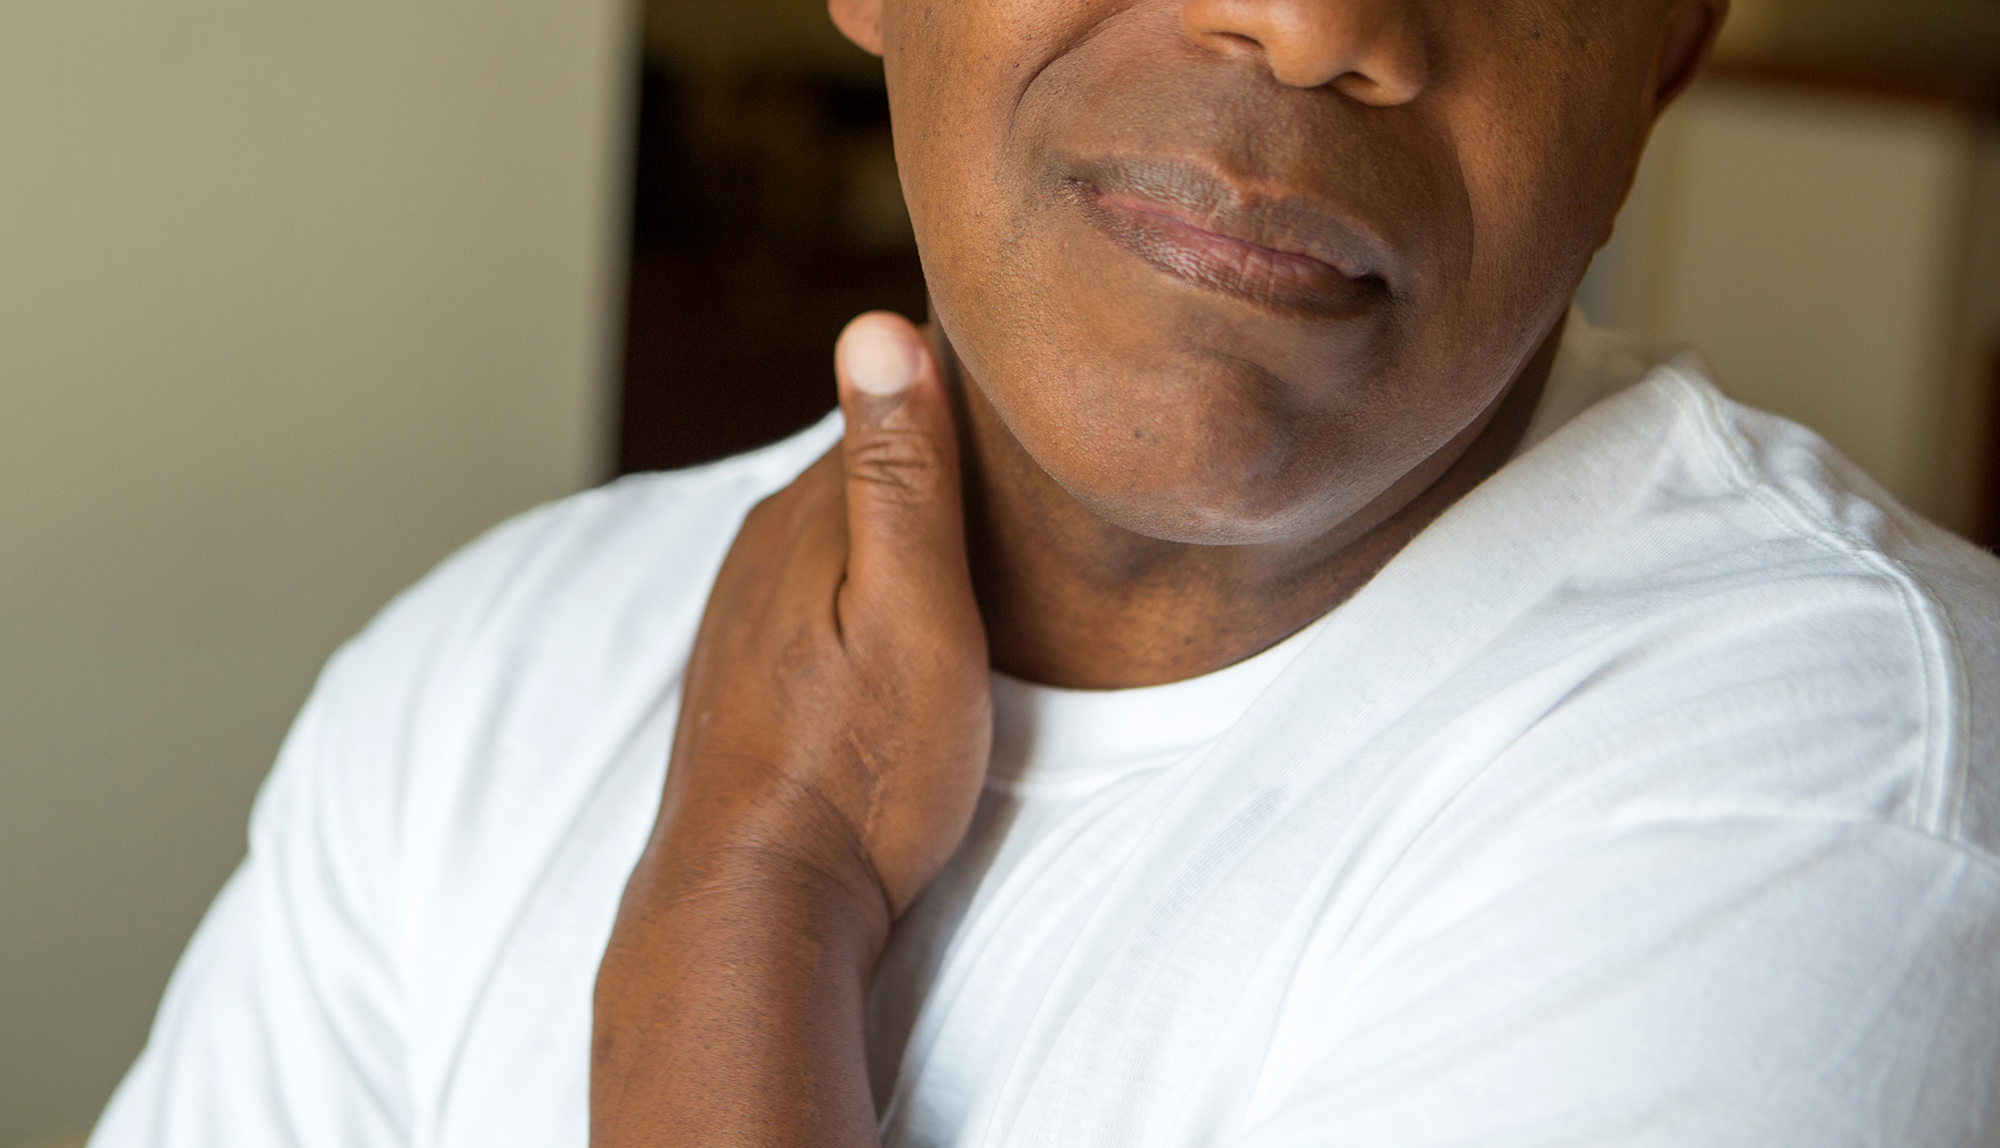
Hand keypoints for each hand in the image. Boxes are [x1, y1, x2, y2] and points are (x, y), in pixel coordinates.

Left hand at [656, 310, 992, 922]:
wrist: (755, 910)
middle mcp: (762, 550)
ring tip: (983, 542)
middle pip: (868, 471)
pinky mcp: (749, 673)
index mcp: (807, 517)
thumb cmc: (858, 773)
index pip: (895, 407)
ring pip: (842, 536)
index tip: (1042, 389)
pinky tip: (904, 627)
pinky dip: (869, 591)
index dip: (971, 398)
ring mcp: (746, 613)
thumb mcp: (913, 615)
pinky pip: (820, 594)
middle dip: (940, 463)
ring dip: (903, 532)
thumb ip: (900, 476)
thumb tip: (875, 325)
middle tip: (1035, 468)